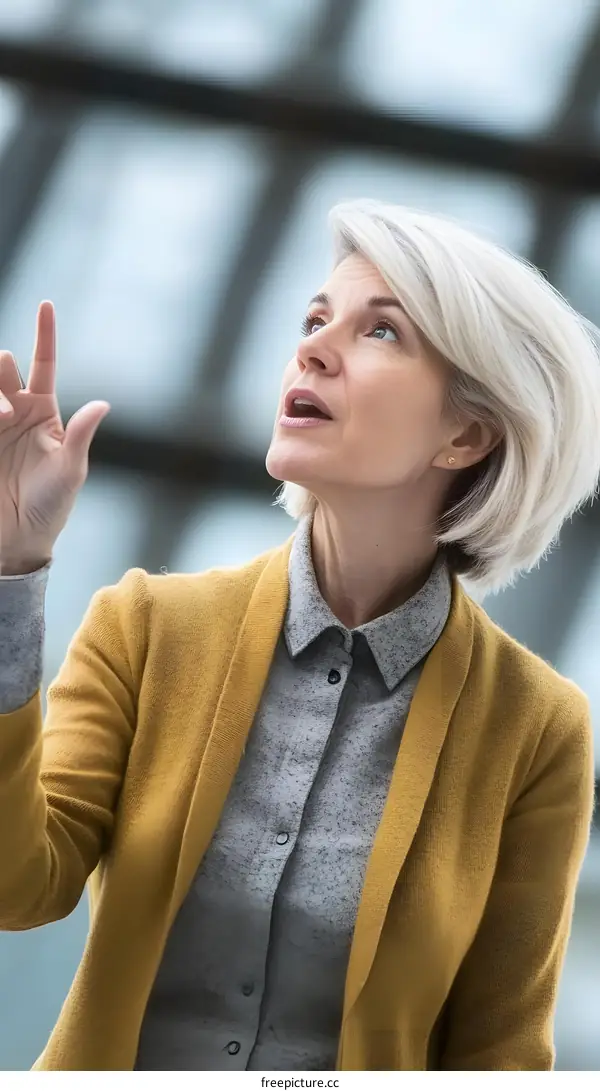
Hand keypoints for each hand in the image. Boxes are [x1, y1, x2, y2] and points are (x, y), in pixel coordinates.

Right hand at [0, 301, 109, 572]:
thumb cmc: (51, 507)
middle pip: (1, 367)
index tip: (46, 304)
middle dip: (0, 373)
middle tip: (5, 411)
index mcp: (43, 411)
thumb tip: (103, 404)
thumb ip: (80, 435)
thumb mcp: (70, 471)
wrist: (17, 540)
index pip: (44, 363)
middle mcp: (14, 410)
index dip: (44, 333)